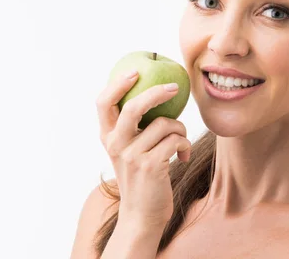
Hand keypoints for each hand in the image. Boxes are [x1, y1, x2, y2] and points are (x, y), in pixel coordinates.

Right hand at [96, 70, 191, 227]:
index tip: (135, 71)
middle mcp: (116, 145)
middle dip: (157, 92)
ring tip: (180, 143)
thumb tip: (152, 94)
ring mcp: (132, 156)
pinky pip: (176, 140)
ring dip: (180, 130)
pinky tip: (183, 157)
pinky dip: (185, 145)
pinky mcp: (151, 166)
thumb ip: (132, 129)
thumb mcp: (128, 153)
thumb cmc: (141, 180)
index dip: (117, 83)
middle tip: (174, 88)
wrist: (142, 216)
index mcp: (107, 138)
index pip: (103, 103)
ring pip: (165, 124)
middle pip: (134, 106)